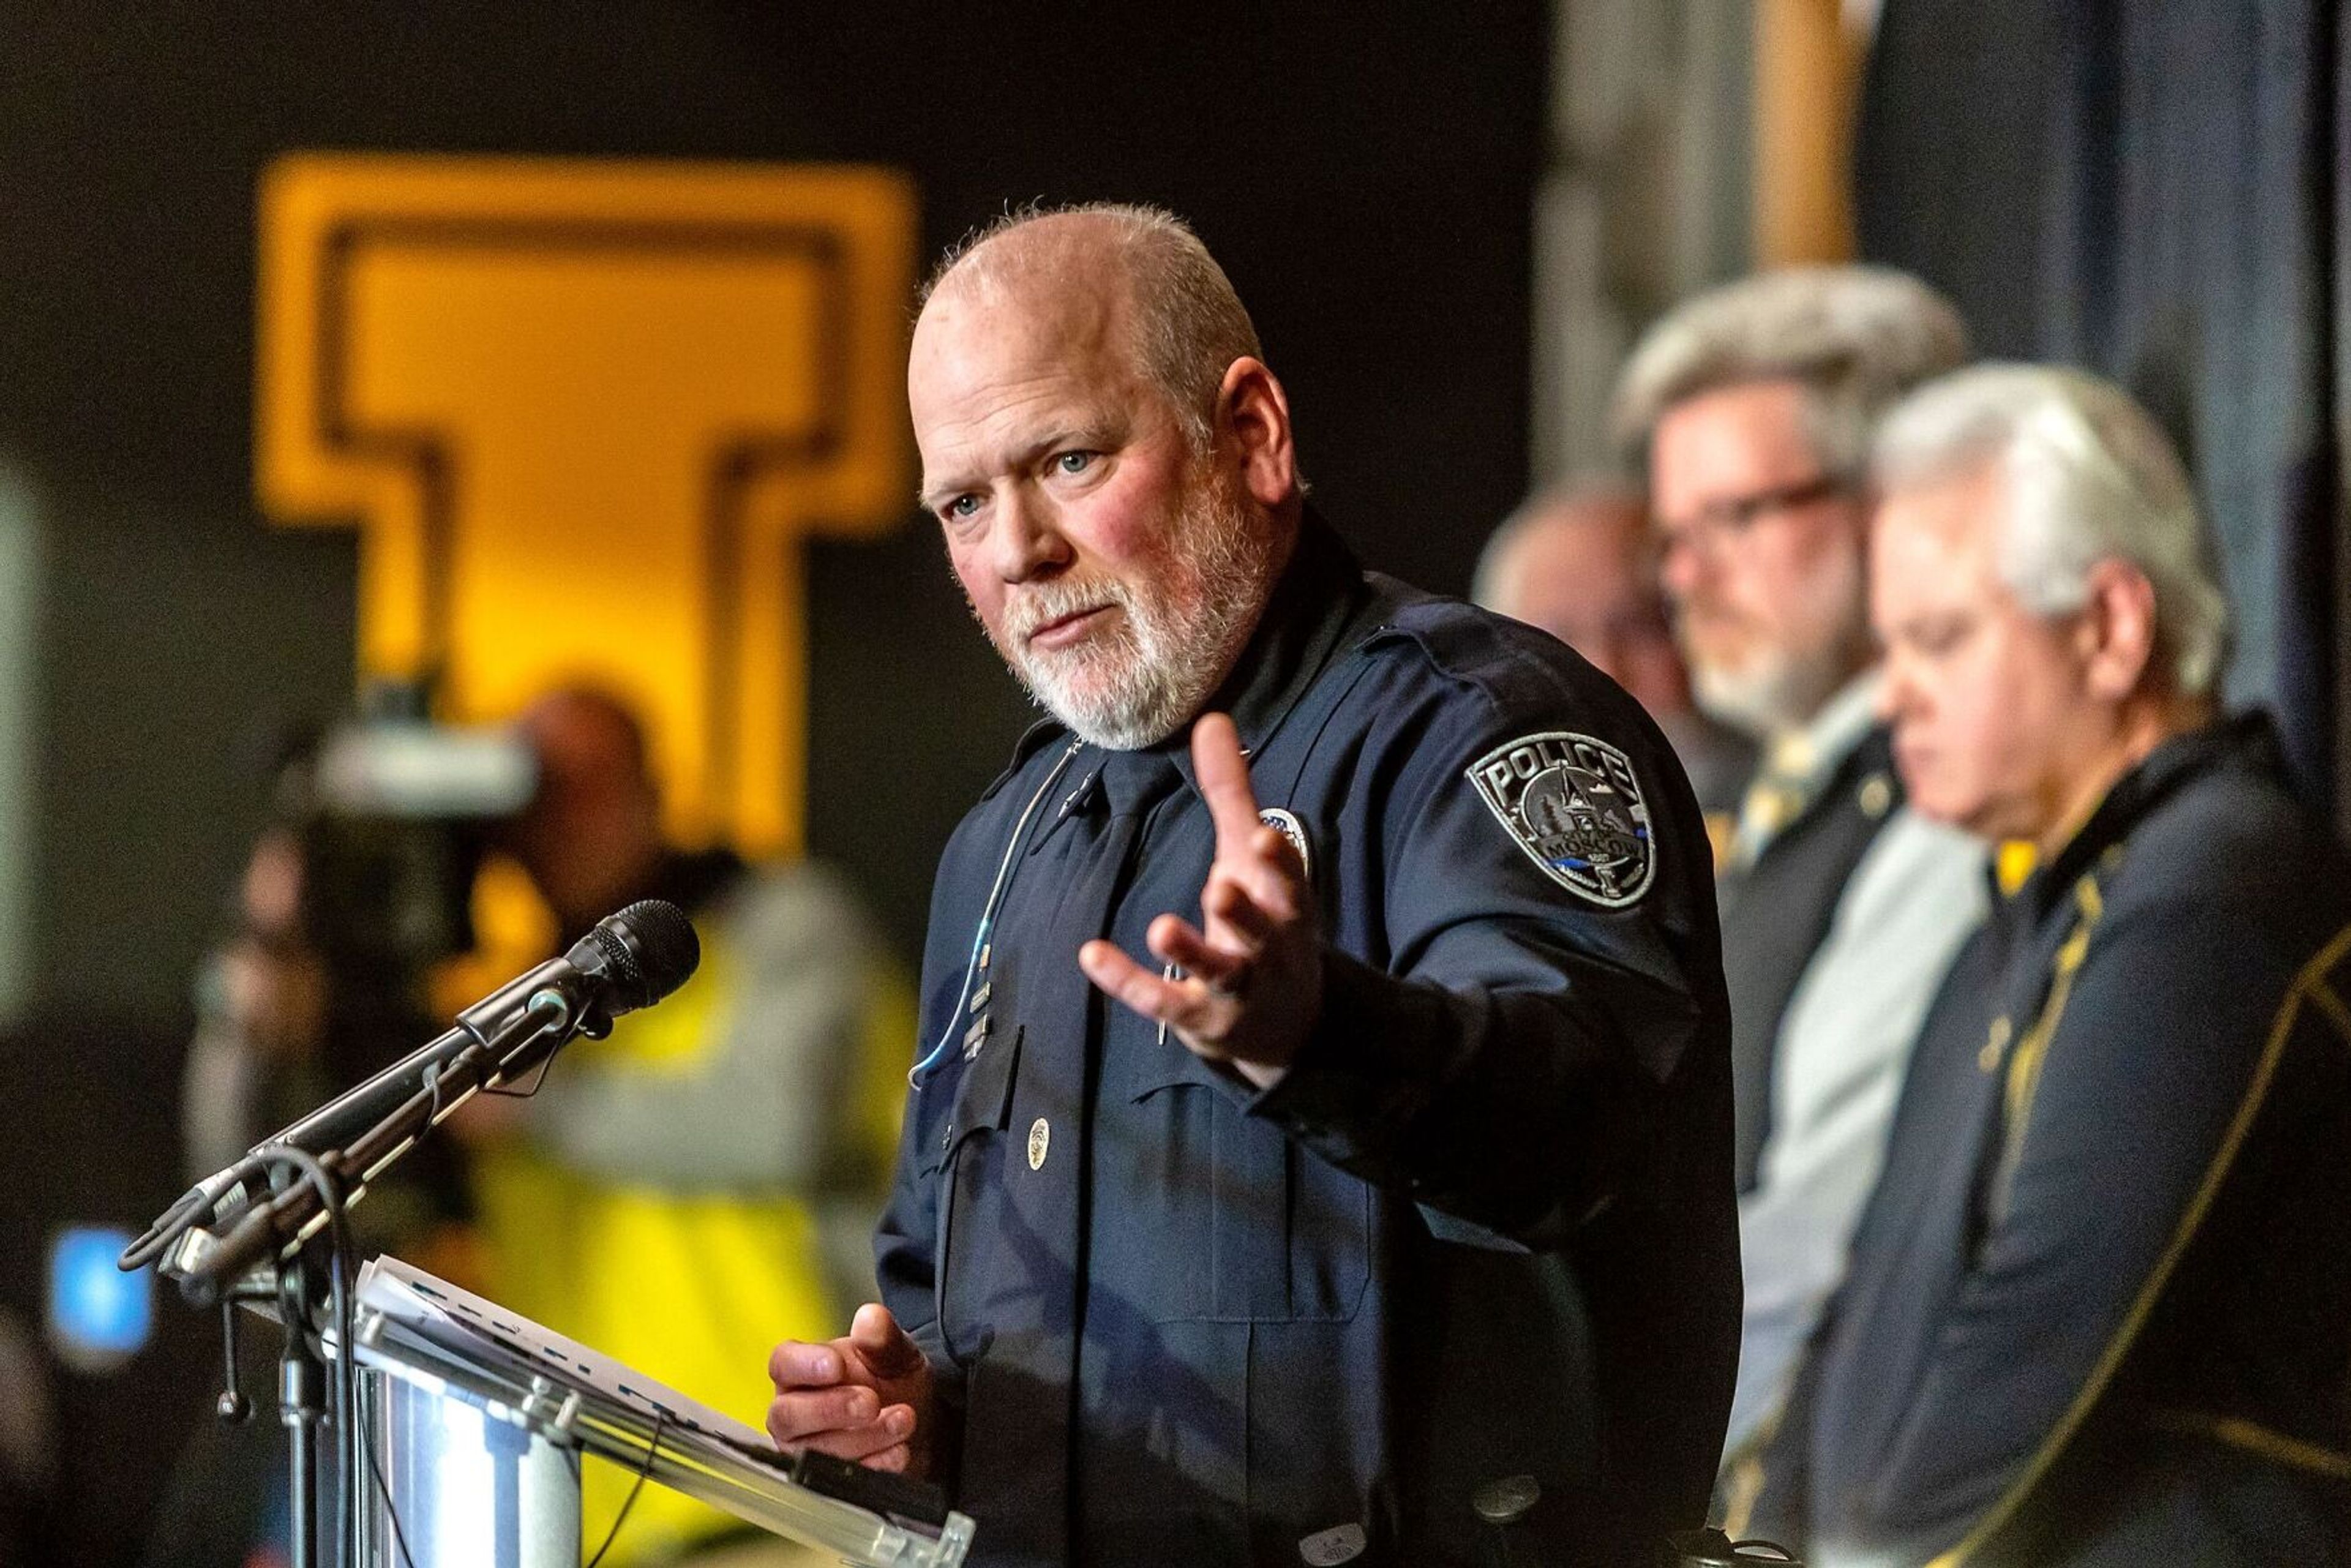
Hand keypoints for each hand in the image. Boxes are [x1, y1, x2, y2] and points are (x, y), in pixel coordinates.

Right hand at [765, 1302, 934, 1476]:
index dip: (804, 1366)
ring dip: (863, 1438)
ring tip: (903, 1420)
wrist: (922, 1422)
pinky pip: (839, 1483)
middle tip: (870, 1402)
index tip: (835, 1365)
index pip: (783, 1364)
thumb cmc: (892, 1381)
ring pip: (815, 1452)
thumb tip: (870, 1319)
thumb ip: (882, 1336)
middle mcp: (796, 1412)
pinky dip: (874, 1467)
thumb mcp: (896, 1353)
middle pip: (788, 1416)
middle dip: (830, 1410)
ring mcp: (809, 1451)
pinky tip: (899, 1452)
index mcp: (802, 1371)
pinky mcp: (829, 1482)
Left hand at [1078, 712, 1321, 1089]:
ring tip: (1161, 927)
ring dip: (1191, 951)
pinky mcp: (1201, 1019)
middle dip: (1243, 911)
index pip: (1289, 883)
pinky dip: (1128, 982)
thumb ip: (1232, 792)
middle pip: (1261, 930)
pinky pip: (1164, 1001)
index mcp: (1287, 906)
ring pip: (1218, 973)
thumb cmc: (1265, 921)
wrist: (1286, 1024)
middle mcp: (1269, 949)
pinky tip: (1092, 956)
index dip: (1277, 864)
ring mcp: (1238, 990)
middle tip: (1221, 886)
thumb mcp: (1250, 860)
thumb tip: (1213, 719)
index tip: (1261, 838)